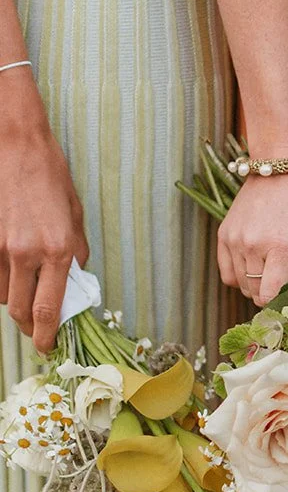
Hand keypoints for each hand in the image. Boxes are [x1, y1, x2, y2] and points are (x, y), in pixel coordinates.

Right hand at [0, 87, 87, 351]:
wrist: (15, 145)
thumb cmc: (49, 174)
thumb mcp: (75, 212)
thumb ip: (76, 250)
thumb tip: (76, 277)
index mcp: (59, 249)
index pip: (50, 308)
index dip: (46, 334)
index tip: (47, 346)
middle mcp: (28, 253)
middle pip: (21, 310)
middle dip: (28, 326)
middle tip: (35, 330)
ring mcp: (0, 248)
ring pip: (3, 294)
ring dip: (15, 299)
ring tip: (26, 287)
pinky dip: (0, 281)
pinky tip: (10, 270)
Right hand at [219, 174, 287, 306]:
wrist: (281, 162)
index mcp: (282, 247)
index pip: (271, 296)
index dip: (282, 306)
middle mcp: (254, 246)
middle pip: (256, 295)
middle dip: (272, 297)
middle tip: (287, 287)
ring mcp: (235, 240)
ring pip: (241, 285)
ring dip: (256, 287)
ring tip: (273, 274)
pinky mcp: (224, 234)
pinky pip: (227, 272)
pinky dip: (239, 277)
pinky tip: (255, 268)